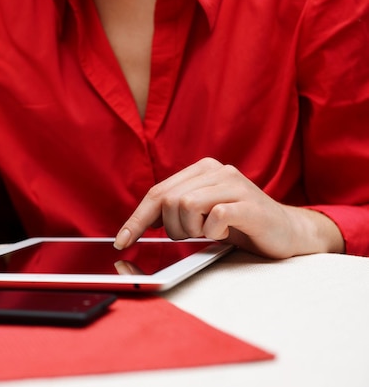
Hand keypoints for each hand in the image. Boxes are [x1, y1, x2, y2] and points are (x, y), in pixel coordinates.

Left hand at [113, 157, 343, 258]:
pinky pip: (213, 218)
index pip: (157, 192)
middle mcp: (216, 170)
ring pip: (185, 206)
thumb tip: (138, 225)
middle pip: (168, 200)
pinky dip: (212, 233)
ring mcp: (234, 184)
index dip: (136, 219)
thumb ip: (175, 211)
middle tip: (193, 235)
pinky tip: (225, 233)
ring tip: (210, 232)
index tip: (122, 241)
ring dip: (192, 230)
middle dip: (172, 227)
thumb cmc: (239, 224)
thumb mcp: (201, 214)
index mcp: (201, 169)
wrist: (287, 232)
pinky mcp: (248, 203)